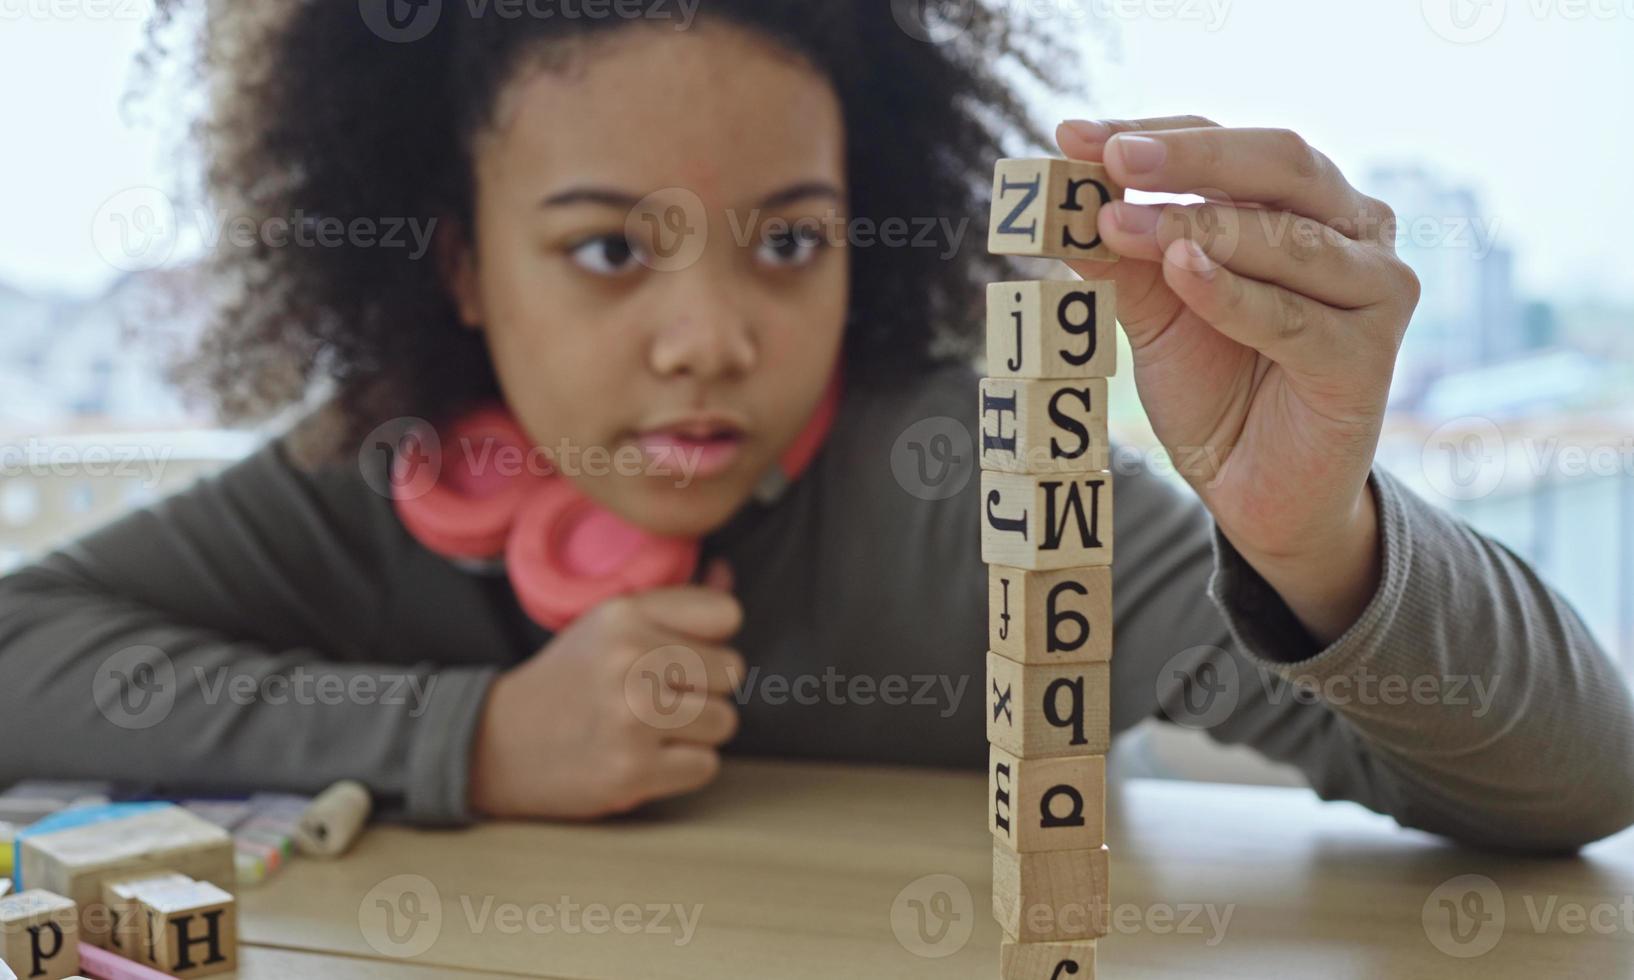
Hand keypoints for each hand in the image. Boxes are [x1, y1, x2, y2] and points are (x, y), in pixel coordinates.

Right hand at [469, 559, 744, 818]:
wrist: (498, 743)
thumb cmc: (570, 679)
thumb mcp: (609, 624)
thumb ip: (674, 601)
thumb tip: (727, 575)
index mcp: (624, 614)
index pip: (726, 614)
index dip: (710, 639)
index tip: (680, 655)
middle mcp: (629, 660)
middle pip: (732, 671)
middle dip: (703, 688)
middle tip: (658, 697)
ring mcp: (632, 718)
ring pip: (724, 720)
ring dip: (695, 731)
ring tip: (651, 728)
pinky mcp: (632, 770)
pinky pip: (705, 765)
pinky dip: (682, 768)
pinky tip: (645, 756)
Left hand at [1057, 117, 1420, 643]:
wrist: (1256, 491)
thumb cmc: (1216, 388)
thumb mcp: (1155, 312)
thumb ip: (1123, 258)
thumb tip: (1064, 197)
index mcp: (1307, 202)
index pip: (1229, 143)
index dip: (1155, 133)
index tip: (1075, 135)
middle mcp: (1355, 229)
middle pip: (1277, 164)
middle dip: (1187, 157)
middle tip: (1113, 157)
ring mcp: (1373, 290)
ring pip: (1285, 238)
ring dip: (1196, 224)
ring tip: (1119, 224)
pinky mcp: (1367, 358)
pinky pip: (1289, 316)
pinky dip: (1229, 292)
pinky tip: (1179, 270)